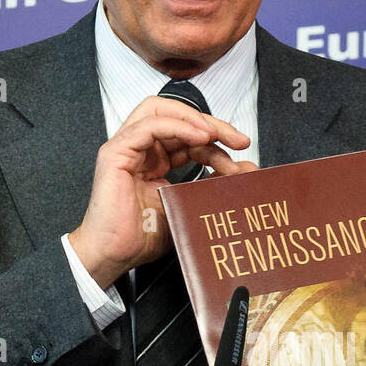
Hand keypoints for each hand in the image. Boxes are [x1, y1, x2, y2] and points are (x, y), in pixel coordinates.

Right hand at [68, 96, 257, 288]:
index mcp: (156, 160)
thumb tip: (248, 169)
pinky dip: (178, 126)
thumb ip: (215, 184)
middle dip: (211, 124)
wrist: (116, 254)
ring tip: (217, 135)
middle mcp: (141, 149)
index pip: (189, 137)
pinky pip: (149, 125)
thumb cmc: (144, 236)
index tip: (242, 153)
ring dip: (195, 119)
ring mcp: (127, 147)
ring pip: (161, 111)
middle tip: (238, 140)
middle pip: (178, 117)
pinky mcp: (116, 151)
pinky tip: (200, 138)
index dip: (216, 140)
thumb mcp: (189, 204)